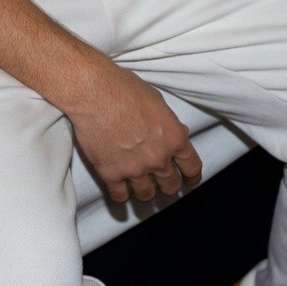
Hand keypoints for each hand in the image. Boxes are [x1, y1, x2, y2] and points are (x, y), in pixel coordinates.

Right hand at [67, 62, 201, 203]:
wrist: (93, 90)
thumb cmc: (124, 88)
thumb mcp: (157, 101)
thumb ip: (169, 124)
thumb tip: (177, 135)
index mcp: (174, 138)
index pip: (192, 168)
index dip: (191, 177)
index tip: (188, 181)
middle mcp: (158, 158)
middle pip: (171, 186)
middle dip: (168, 185)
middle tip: (162, 182)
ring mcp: (135, 169)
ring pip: (147, 195)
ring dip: (145, 191)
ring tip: (140, 185)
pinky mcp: (110, 174)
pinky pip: (120, 197)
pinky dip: (121, 195)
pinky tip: (120, 188)